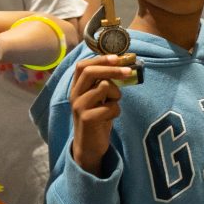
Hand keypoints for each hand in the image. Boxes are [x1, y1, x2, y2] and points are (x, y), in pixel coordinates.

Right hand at [70, 55, 129, 175]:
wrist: (89, 145)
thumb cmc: (98, 118)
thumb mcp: (100, 98)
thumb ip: (104, 83)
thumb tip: (124, 65)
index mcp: (77, 87)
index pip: (82, 66)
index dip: (100, 59)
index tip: (117, 57)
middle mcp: (75, 95)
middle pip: (90, 72)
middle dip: (112, 69)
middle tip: (128, 71)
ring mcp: (79, 107)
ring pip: (104, 87)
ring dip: (116, 95)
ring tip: (112, 105)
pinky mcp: (87, 119)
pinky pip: (111, 107)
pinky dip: (116, 111)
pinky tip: (110, 118)